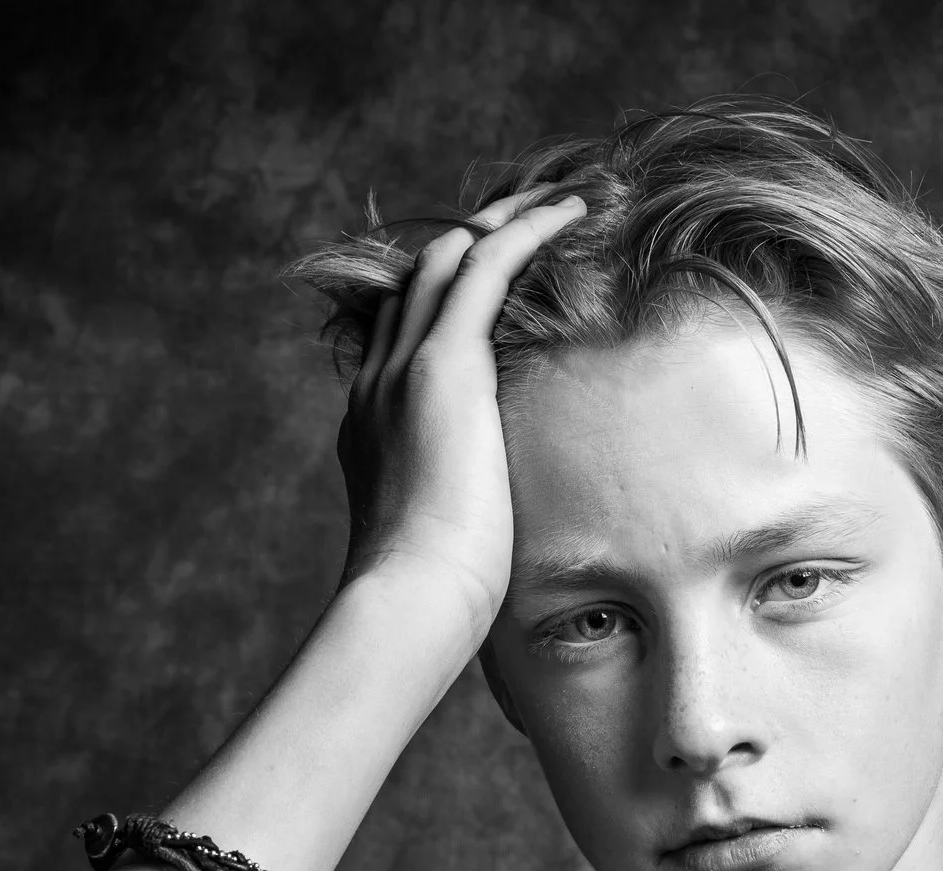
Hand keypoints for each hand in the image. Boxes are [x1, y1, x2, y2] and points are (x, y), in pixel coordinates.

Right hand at [334, 191, 586, 628]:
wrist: (412, 597)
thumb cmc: (437, 594)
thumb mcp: (447, 541)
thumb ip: (463, 513)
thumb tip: (498, 535)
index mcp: (373, 420)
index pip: (405, 327)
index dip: (449, 292)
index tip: (504, 278)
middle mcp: (377, 379)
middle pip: (421, 276)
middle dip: (479, 241)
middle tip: (538, 220)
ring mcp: (402, 367)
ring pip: (449, 258)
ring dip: (508, 221)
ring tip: (565, 202)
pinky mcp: (441, 364)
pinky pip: (485, 268)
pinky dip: (526, 231)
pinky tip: (570, 212)